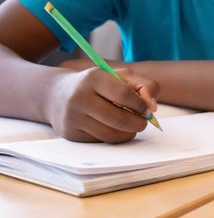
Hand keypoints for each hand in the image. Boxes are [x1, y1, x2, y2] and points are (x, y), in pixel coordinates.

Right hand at [45, 66, 159, 142]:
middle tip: (143, 121)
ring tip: (131, 125)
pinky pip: (101, 141)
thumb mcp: (120, 76)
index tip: (146, 108)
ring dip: (128, 133)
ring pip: (111, 134)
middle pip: (119, 119)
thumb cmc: (97, 85)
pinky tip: (113, 127)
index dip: (141, 104)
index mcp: (93, 78)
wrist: (57, 95)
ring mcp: (73, 117)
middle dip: (139, 123)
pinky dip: (113, 136)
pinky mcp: (70, 134)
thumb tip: (153, 107)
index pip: (124, 95)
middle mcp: (79, 98)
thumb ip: (145, 85)